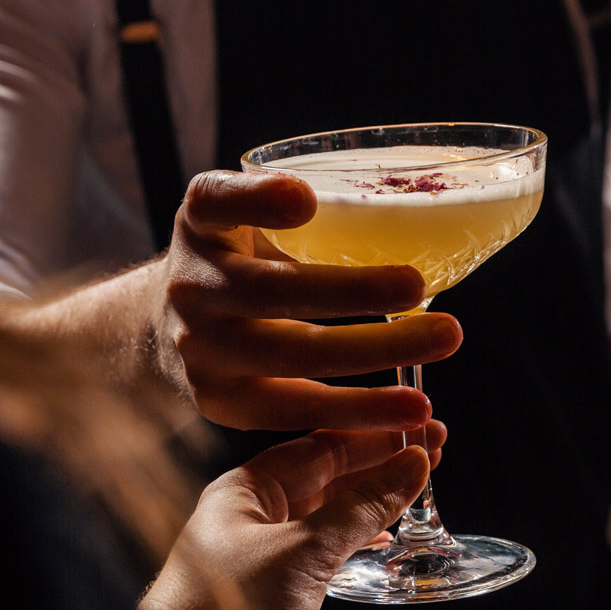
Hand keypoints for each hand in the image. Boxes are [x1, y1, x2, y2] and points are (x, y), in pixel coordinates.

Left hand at [139, 423, 446, 609]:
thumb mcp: (304, 548)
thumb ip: (361, 510)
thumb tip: (408, 468)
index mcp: (245, 498)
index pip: (320, 452)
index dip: (374, 439)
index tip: (419, 430)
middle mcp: (247, 538)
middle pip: (323, 500)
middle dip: (377, 485)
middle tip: (428, 467)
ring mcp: (253, 592)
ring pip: (320, 564)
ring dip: (364, 551)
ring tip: (410, 533)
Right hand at [159, 170, 461, 430]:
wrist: (167, 326)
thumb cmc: (238, 256)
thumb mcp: (247, 215)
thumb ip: (303, 211)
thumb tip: (412, 208)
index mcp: (199, 223)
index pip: (216, 202)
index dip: (257, 200)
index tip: (305, 198)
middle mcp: (192, 286)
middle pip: (271, 291)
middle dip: (352, 291)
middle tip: (417, 284)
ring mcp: (201, 349)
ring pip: (293, 355)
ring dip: (375, 351)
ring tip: (443, 340)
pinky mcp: (220, 402)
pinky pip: (295, 410)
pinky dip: (357, 411)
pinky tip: (410, 408)